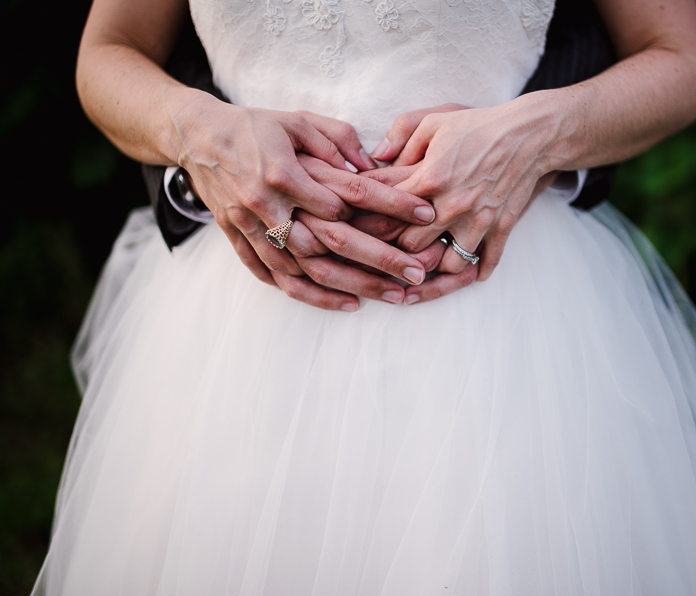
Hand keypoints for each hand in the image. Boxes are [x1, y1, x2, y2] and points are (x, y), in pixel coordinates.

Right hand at [172, 94, 434, 296]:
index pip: (349, 195)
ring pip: (309, 271)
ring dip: (354, 287)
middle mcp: (269, 207)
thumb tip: (375, 164)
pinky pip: (279, 279)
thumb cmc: (255, 126)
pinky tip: (346, 303)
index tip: (426, 215)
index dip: (391, 206)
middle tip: (417, 273)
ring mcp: (253, 230)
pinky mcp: (242, 243)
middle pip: (333, 244)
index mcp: (286, 173)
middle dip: (380, 260)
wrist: (196, 139)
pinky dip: (313, 296)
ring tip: (392, 296)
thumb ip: (338, 139)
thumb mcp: (298, 120)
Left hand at [370, 102, 554, 281]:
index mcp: (430, 178)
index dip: (373, 220)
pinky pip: (486, 263)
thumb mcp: (434, 120)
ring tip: (429, 259)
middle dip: (399, 248)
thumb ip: (401, 135)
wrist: (529, 134)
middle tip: (394, 247)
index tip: (368, 224)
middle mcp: (452, 206)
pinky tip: (467, 268)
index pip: (389, 212)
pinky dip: (476, 270)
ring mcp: (478, 221)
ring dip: (437, 265)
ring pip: (448, 265)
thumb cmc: (478, 125)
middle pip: (411, 247)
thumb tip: (376, 155)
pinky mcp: (501, 228)